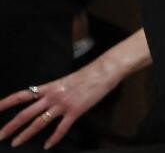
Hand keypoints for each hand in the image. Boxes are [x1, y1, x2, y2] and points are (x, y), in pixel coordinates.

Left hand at [0, 64, 119, 148]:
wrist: (102, 72)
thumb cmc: (85, 75)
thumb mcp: (63, 81)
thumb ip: (51, 91)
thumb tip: (40, 99)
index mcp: (48, 87)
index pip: (21, 96)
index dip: (6, 103)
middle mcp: (52, 96)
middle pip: (26, 113)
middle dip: (10, 126)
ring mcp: (63, 105)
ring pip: (39, 123)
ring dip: (26, 134)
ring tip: (16, 143)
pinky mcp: (75, 111)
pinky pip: (61, 128)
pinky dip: (54, 138)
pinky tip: (47, 146)